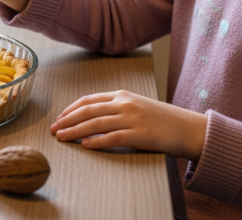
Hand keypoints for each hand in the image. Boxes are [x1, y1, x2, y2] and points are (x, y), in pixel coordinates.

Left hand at [50, 90, 206, 160]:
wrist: (189, 128)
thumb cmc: (161, 119)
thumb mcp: (136, 106)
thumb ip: (115, 108)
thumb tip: (90, 117)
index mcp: (122, 95)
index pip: (88, 100)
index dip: (70, 109)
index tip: (59, 118)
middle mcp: (124, 104)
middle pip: (87, 111)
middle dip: (66, 120)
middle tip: (53, 129)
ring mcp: (132, 118)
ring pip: (95, 123)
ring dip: (75, 131)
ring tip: (62, 137)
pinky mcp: (140, 134)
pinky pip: (113, 137)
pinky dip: (96, 141)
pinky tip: (84, 145)